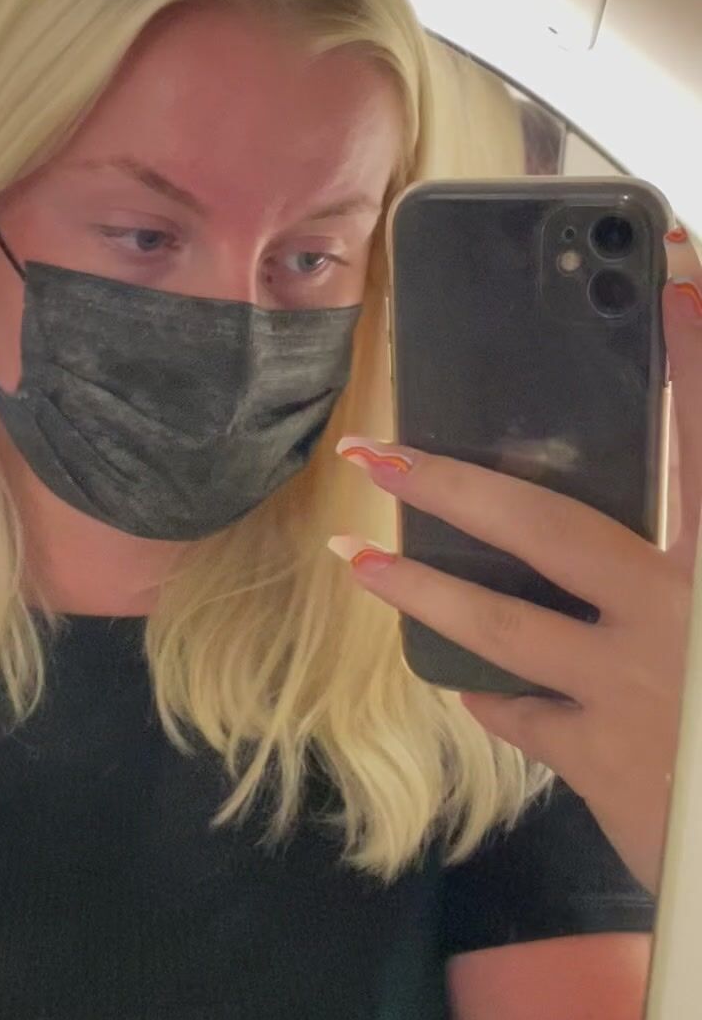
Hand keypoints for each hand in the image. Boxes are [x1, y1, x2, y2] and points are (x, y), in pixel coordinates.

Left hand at [328, 234, 701, 894]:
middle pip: (547, 527)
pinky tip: (470, 681)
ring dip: (418, 588)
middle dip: (452, 482)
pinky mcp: (599, 757)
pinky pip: (517, 709)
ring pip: (498, 624)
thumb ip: (676, 558)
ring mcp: (631, 688)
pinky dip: (491, 691)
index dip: (694, 349)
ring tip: (352, 560)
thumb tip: (608, 539)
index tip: (671, 262)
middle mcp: (677, 613)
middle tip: (375, 451)